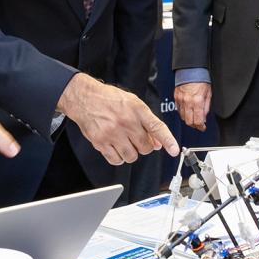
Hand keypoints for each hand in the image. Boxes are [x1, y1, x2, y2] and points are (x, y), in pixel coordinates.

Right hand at [58, 74, 180, 165]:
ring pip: (132, 156)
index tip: (174, 150)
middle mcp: (126, 122)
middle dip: (144, 146)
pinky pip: (116, 160)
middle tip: (137, 139)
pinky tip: (116, 148)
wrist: (84, 98)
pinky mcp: (101, 142)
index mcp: (136, 109)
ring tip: (125, 142)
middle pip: (145, 147)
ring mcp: (113, 133)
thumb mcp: (132, 103)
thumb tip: (158, 142)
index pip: (156, 127)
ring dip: (131, 153)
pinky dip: (119, 158)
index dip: (168, 140)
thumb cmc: (108, 99)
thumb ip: (147, 122)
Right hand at [174, 82, 211, 131]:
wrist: (191, 70)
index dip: (201, 127)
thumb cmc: (201, 80)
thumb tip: (204, 117)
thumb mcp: (208, 94)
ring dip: (188, 119)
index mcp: (197, 101)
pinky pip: (178, 110)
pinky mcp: (176, 98)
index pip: (198, 121)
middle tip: (198, 124)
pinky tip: (187, 111)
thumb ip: (206, 107)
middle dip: (194, 125)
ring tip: (193, 117)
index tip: (203, 127)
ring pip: (183, 117)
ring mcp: (181, 100)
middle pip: (189, 122)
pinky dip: (183, 113)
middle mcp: (188, 102)